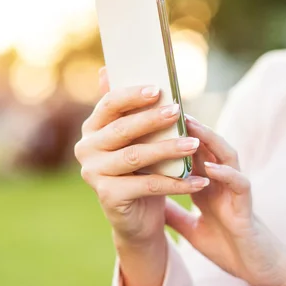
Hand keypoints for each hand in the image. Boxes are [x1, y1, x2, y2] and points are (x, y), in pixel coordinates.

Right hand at [74, 68, 209, 245]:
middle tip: (177, 111)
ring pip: (136, 156)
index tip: (158, 89)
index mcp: (92, 128)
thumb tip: (109, 68)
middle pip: (122, 129)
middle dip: (152, 118)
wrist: (138, 218)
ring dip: (168, 149)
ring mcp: (94, 174)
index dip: (132, 95)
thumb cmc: (142, 169)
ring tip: (194, 144)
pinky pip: (147, 185)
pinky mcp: (108, 196)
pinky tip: (198, 180)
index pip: (109, 104)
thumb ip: (129, 108)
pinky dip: (176, 182)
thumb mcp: (138, 138)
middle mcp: (86, 149)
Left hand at [165, 117, 285, 285]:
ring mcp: (236, 192)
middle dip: (190, 127)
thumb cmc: (228, 246)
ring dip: (210, 140)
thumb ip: (175, 213)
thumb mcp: (192, 228)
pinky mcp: (247, 207)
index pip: (191, 153)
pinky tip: (211, 168)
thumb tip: (148, 200)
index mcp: (208, 186)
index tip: (154, 119)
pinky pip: (240, 184)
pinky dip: (226, 174)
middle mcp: (222, 183)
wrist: (256, 268)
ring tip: (191, 126)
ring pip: (227, 156)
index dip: (174, 136)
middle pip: (207, 146)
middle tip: (169, 108)